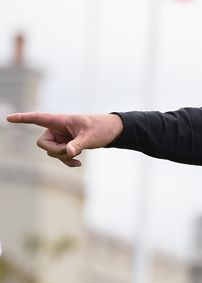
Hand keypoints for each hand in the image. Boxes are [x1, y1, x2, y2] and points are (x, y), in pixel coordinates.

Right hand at [5, 112, 122, 166]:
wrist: (110, 132)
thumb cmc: (100, 128)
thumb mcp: (91, 137)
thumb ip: (78, 144)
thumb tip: (69, 152)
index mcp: (60, 120)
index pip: (38, 118)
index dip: (23, 119)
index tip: (8, 118)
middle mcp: (56, 129)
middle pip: (42, 144)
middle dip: (56, 151)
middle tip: (73, 150)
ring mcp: (59, 138)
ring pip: (50, 152)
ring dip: (64, 156)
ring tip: (80, 151)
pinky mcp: (64, 145)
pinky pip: (58, 156)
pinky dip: (67, 161)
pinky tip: (78, 163)